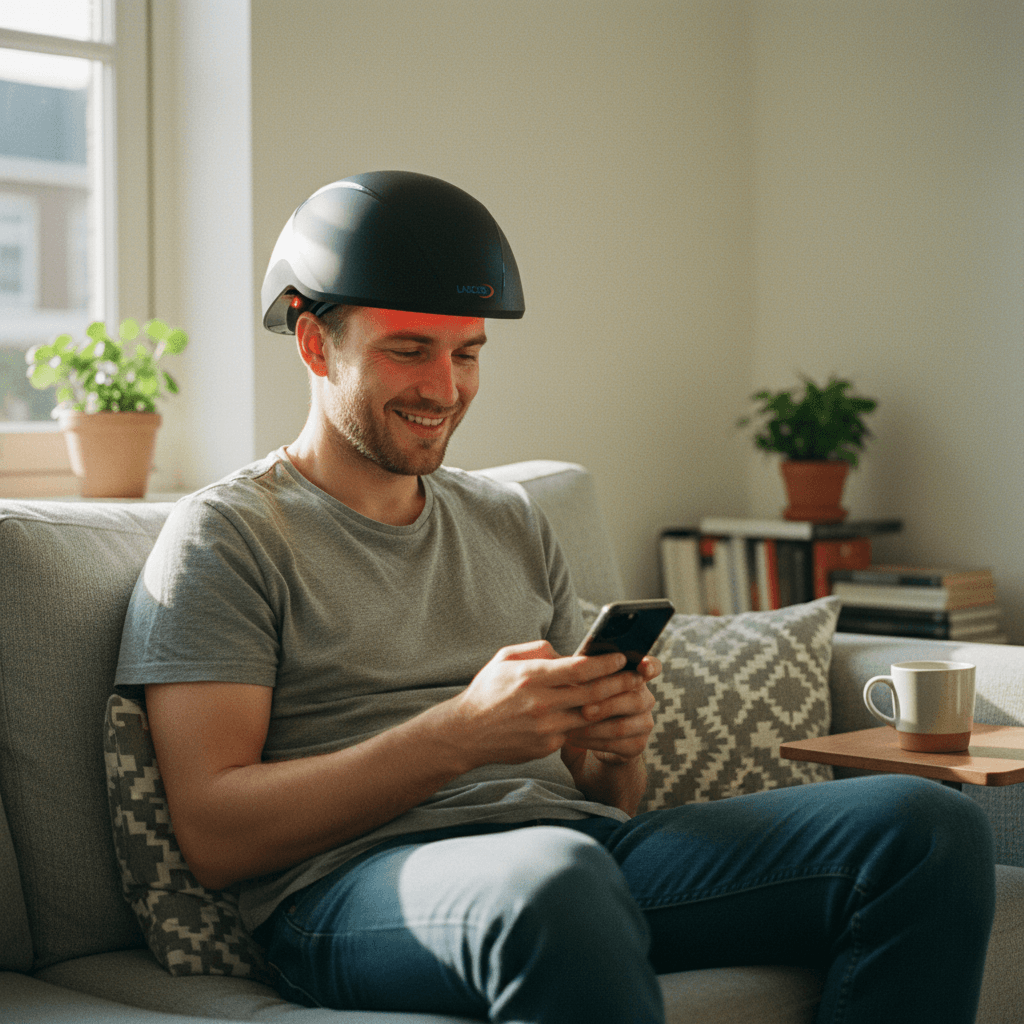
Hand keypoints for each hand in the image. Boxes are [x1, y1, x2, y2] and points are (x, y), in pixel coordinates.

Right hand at [448, 640, 638, 769]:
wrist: (466, 733)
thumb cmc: (488, 691)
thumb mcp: (505, 658)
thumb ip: (538, 651)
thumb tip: (566, 652)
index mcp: (530, 677)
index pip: (578, 668)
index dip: (605, 663)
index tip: (621, 656)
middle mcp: (540, 703)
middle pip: (592, 692)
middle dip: (620, 683)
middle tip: (638, 676)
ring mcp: (545, 728)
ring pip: (592, 716)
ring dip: (615, 706)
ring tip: (633, 696)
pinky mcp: (547, 746)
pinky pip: (579, 733)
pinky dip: (597, 725)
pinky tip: (611, 717)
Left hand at [560, 655, 659, 813]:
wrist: (582, 743)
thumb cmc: (577, 704)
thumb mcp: (573, 684)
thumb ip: (567, 666)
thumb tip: (544, 646)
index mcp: (631, 676)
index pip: (652, 667)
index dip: (651, 665)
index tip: (641, 665)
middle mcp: (643, 698)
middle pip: (633, 697)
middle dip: (607, 703)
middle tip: (584, 710)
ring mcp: (643, 722)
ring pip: (624, 724)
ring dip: (596, 727)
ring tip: (572, 728)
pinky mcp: (637, 744)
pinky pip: (619, 743)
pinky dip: (594, 741)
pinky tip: (575, 739)